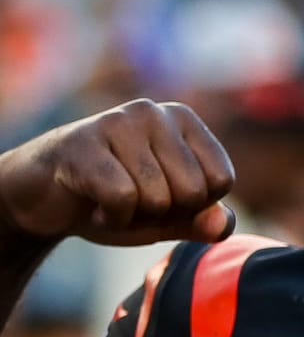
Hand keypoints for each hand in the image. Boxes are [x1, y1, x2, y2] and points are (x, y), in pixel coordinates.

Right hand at [0, 100, 234, 246]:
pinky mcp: (84, 142)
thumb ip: (203, 222)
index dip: (195, 205)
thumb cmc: (117, 201)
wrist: (48, 198)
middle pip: (193, 191)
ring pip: (159, 198)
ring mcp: (117, 121)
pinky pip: (123, 199)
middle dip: (165, 212)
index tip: (164, 196)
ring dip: (136, 217)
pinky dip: (113, 218)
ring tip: (112, 199)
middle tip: (134, 199)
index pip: (221, 180)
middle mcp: (154, 112)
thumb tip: (222, 224)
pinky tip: (95, 205)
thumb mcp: (170, 217)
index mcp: (184, 121)